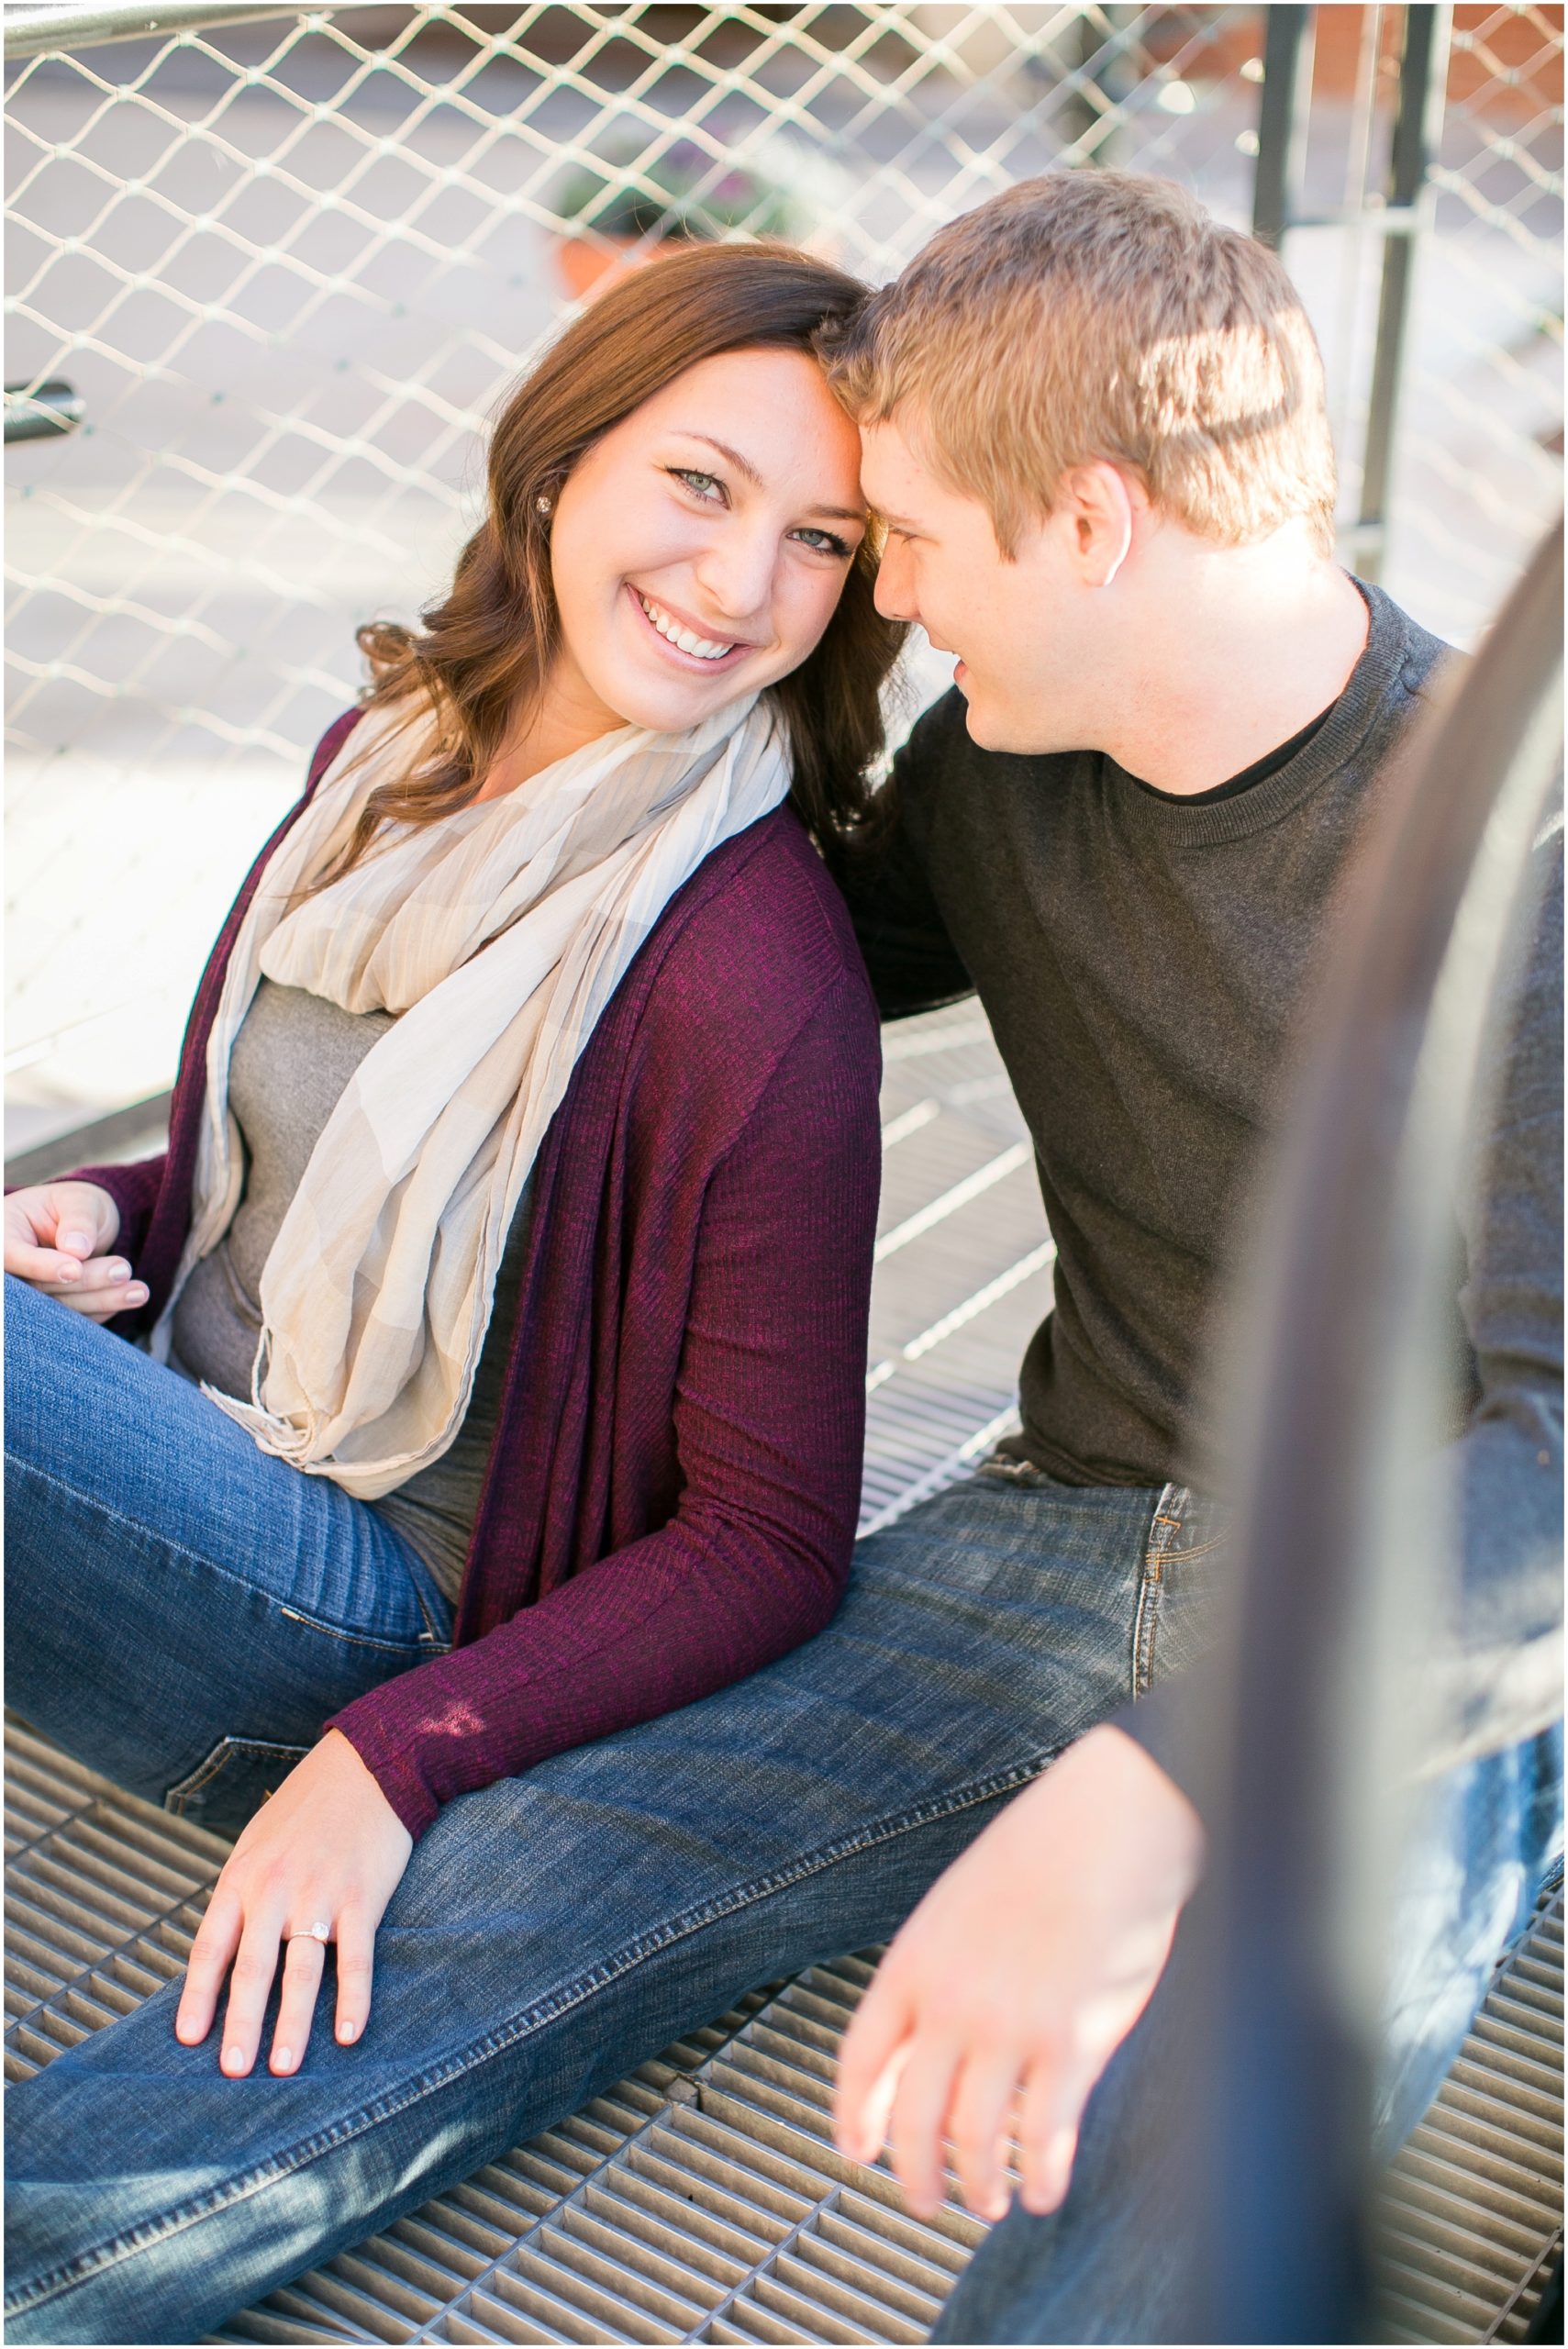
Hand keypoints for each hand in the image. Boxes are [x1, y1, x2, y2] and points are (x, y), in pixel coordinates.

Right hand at [4, 1180, 144, 1320]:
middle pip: (37, 1287)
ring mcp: (27, 1296)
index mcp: (4, 1233)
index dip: (41, 1267)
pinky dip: (103, 1310)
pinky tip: (131, 1297)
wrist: (82, 1226)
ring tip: (140, 1290)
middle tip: (123, 1269)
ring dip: (101, 1300)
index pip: (12, 1256)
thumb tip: (75, 1249)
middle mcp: (10, 1270)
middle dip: (84, 1282)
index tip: (74, 1269)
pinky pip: (72, 1322)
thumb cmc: (75, 1206)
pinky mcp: (49, 1314)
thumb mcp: (79, 1201)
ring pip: (57, 1309)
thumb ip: (77, 1220)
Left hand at [175, 1729, 412, 2076]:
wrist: (368, 1765)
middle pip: (253, 1970)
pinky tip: (349, 2033)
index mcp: (242, 1878)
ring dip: (294, 2025)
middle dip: (242, 2025)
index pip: (211, 1947)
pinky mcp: (362, 1898)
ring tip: (285, 2068)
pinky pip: (356, 1958)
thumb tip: (223, 1954)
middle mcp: (276, 1890)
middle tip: (234, 2072)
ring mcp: (321, 1896)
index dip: (198, 1997)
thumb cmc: (306, 1808)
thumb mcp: (256, 1843)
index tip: (190, 2040)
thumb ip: (240, 1896)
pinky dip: (354, 1998)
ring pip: (302, 1972)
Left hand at [835, 1724, 1203, 2222]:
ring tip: (989, 2202)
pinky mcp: (1072, 2043)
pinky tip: (1040, 2192)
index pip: (861, 2061)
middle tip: (925, 2202)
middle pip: (913, 2120)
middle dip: (915, 2175)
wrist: (1110, 1824)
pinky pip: (1043, 2136)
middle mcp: (952, 2003)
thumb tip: (919, 2046)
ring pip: (974, 2140)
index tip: (857, 2152)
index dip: (854, 2117)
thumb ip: (935, 1976)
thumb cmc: (1042, 1858)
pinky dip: (1038, 2177)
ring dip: (978, 2185)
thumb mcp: (957, 1909)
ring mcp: (1010, 2026)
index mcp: (914, 1963)